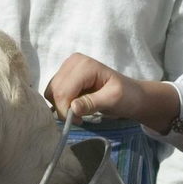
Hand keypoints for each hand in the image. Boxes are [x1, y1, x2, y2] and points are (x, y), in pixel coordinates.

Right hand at [44, 53, 179, 132]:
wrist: (130, 94)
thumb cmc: (126, 96)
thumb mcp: (113, 100)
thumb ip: (92, 103)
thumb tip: (72, 108)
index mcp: (85, 65)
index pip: (63, 90)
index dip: (65, 109)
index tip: (78, 121)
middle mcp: (73, 62)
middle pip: (54, 90)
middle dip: (63, 108)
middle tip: (79, 119)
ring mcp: (68, 67)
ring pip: (51, 91)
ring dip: (62, 106)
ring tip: (79, 113)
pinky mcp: (65, 75)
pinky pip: (54, 92)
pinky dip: (62, 103)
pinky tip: (76, 107)